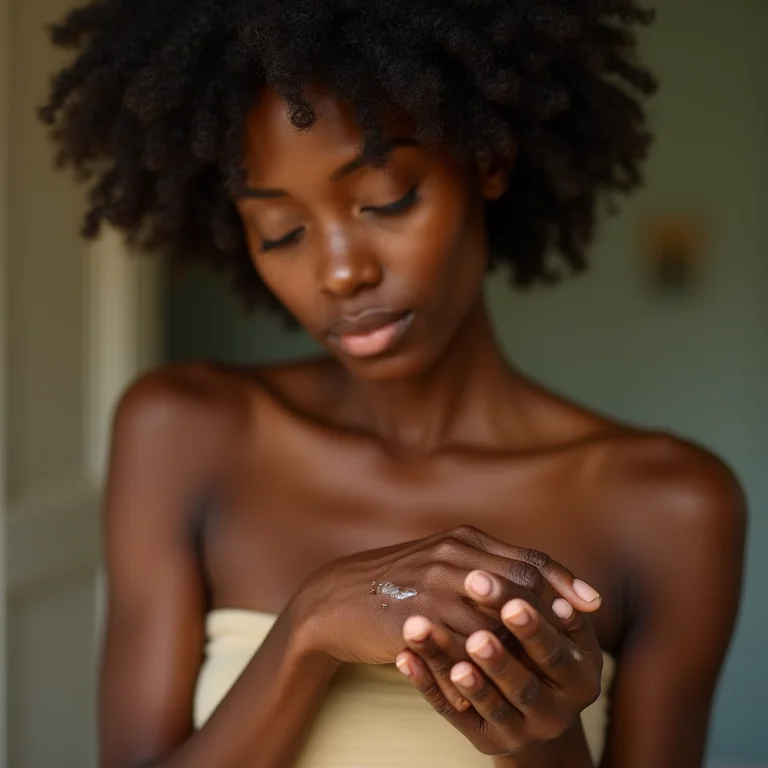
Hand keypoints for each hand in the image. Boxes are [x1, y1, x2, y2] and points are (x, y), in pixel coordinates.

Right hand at [291, 525, 601, 666]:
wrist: (337, 598)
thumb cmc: (397, 583)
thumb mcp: (440, 562)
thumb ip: (480, 566)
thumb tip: (527, 584)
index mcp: (464, 540)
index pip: (526, 557)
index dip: (563, 579)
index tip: (592, 603)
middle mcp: (452, 556)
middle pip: (518, 582)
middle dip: (552, 609)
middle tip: (581, 632)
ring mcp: (433, 584)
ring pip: (492, 616)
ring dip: (520, 642)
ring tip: (547, 664)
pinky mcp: (413, 614)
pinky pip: (458, 644)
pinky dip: (480, 664)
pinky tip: (495, 681)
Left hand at [395, 569, 601, 756]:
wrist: (536, 705)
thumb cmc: (547, 649)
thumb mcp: (566, 632)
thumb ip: (561, 610)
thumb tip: (562, 594)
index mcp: (580, 680)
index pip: (553, 651)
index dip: (533, 627)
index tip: (510, 603)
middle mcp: (554, 714)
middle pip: (521, 684)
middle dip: (498, 658)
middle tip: (475, 633)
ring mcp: (519, 730)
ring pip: (486, 703)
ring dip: (457, 671)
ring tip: (432, 641)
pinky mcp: (485, 738)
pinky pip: (451, 712)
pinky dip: (426, 684)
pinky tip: (404, 657)